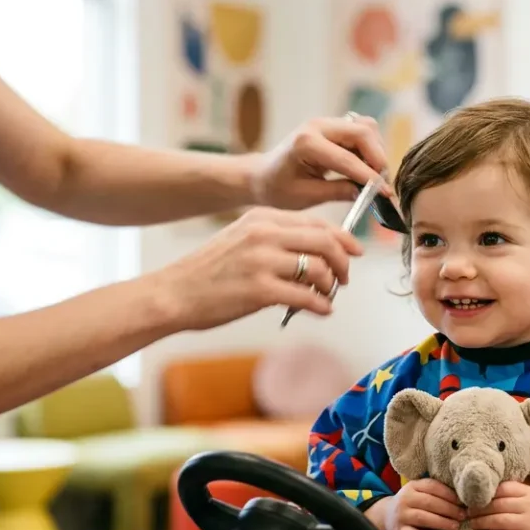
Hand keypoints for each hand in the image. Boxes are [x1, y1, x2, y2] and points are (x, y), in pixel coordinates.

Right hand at [148, 206, 362, 330]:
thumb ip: (276, 238)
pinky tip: (321, 311)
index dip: (343, 238)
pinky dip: (321, 306)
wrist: (173, 294)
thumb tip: (318, 251)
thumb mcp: (241, 239)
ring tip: (327, 297)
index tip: (355, 251)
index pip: (316, 222)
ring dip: (331, 287)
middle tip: (345, 278)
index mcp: (261, 218)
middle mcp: (264, 234)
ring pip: (319, 269)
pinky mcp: (260, 290)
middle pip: (325, 241)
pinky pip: (307, 297)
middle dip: (343, 262)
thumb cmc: (208, 272)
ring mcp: (262, 262)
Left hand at [251, 114, 392, 209]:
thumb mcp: (305, 196)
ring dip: (376, 151)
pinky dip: (370, 148)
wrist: (262, 175)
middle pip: (363, 132)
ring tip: (373, 177)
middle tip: (382, 183)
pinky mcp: (333, 126)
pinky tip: (366, 167)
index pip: (348, 158)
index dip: (370, 177)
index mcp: (306, 143)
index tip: (385, 193)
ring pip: (366, 128)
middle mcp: (318, 126)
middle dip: (378, 158)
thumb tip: (366, 193)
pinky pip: (361, 131)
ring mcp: (326, 123)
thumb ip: (337, 192)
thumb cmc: (278, 188)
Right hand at [367, 479, 465, 529]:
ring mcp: (401, 516)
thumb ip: (436, 492)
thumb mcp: (420, 493)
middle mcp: (405, 499)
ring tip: (456, 527)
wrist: (386, 518)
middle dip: (449, 509)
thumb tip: (464, 497)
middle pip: (429, 502)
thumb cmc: (413, 504)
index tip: (464, 502)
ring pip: (423, 518)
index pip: (432, 486)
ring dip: (442, 522)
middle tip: (463, 516)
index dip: (450, 494)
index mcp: (412, 486)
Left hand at [468, 482, 529, 529]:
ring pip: (499, 521)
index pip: (503, 489)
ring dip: (482, 522)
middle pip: (498, 505)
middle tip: (468, 512)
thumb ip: (511, 491)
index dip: (485, 493)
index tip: (472, 497)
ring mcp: (528, 524)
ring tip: (473, 523)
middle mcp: (529, 507)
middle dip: (479, 509)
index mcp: (529, 493)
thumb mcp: (529, 497)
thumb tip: (482, 488)